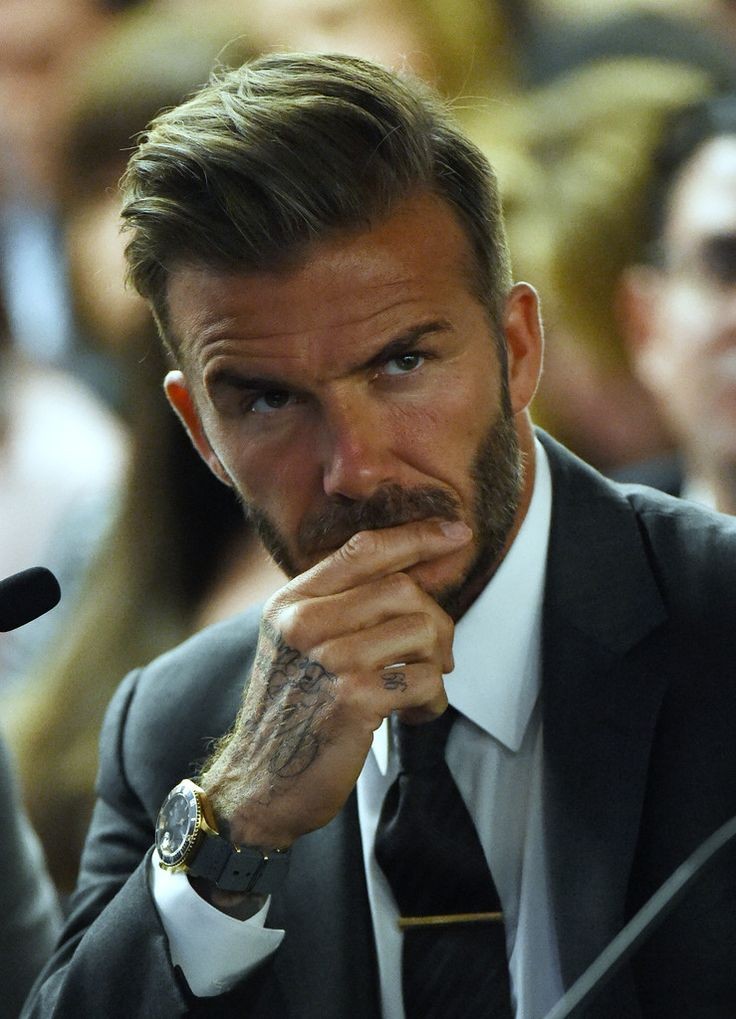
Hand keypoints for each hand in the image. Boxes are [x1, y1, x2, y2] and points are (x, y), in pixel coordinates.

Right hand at [199, 518, 471, 851]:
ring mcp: (328, 660)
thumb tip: (422, 569)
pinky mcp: (352, 700)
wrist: (259, 783)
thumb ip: (346, 605)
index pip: (364, 550)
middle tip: (433, 656)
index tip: (456, 533)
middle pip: (403, 590)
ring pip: (421, 631)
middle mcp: (305, 623)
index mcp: (292, 602)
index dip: (417, 537)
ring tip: (417, 691)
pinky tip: (414, 715)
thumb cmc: (291, 710)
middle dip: (435, 622)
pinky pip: (425, 678)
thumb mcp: (299, 644)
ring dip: (436, 665)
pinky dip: (432, 699)